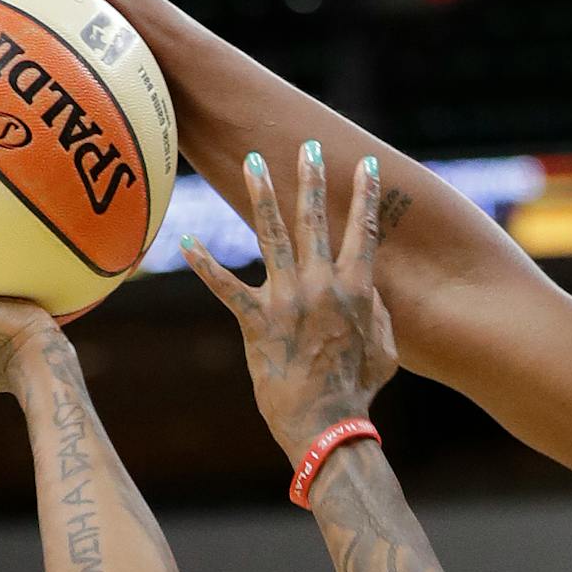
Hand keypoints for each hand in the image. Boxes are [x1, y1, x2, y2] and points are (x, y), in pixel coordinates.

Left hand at [183, 145, 398, 457]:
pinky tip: (185, 241)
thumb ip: (380, 314)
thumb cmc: (358, 391)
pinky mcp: (255, 320)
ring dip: (263, 195)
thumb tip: (368, 290)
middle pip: (315, 220)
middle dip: (312, 178)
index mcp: (358, 289)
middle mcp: (322, 284)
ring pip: (271, 235)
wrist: (326, 424)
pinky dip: (204, 263)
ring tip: (254, 163)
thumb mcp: (387, 350)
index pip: (364, 230)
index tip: (367, 164)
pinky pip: (225, 286)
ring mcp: (287, 299)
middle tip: (309, 146)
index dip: (366, 195)